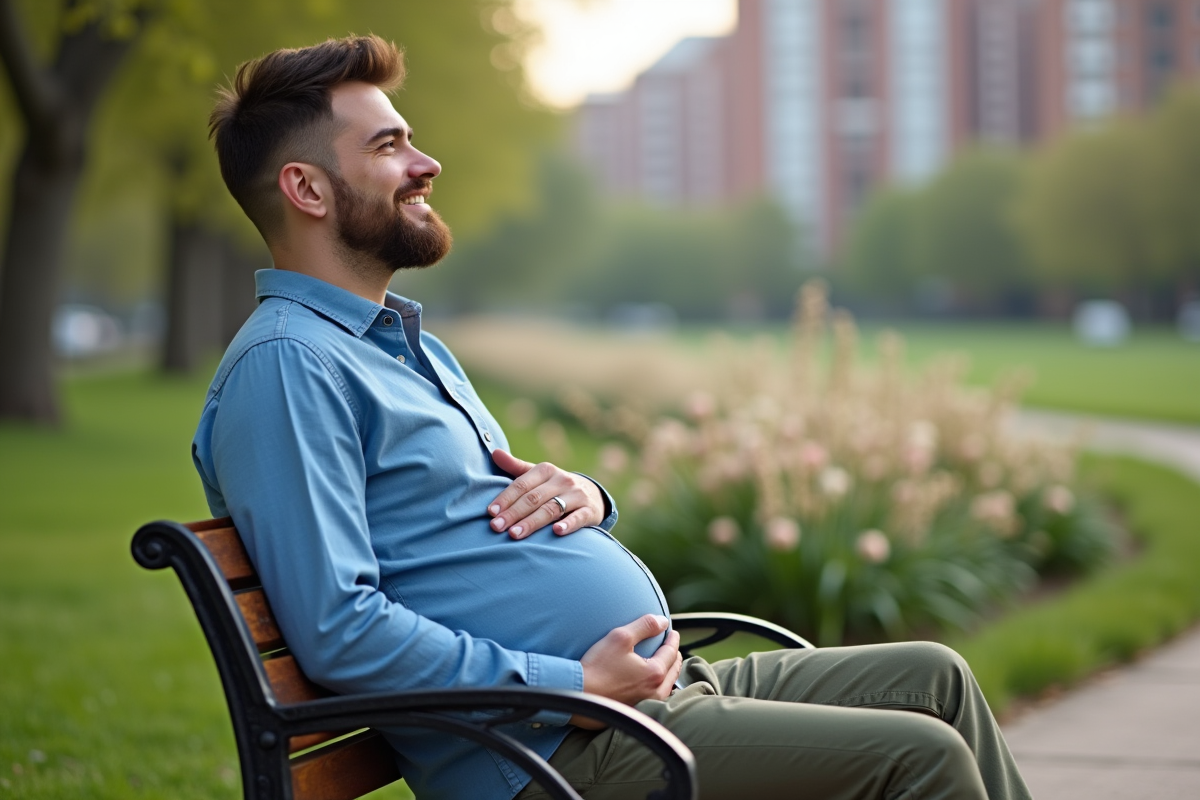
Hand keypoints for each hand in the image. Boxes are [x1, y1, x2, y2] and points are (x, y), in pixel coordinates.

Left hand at [488, 450, 604, 538]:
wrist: (592, 494)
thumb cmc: (555, 486)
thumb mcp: (537, 475)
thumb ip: (515, 467)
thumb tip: (495, 453)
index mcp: (546, 470)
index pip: (522, 485)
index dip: (506, 498)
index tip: (491, 512)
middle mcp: (562, 480)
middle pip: (534, 498)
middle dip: (513, 513)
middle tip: (496, 527)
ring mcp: (577, 495)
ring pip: (551, 509)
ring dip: (532, 522)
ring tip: (515, 534)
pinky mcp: (589, 511)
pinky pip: (578, 517)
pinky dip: (568, 524)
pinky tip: (556, 531)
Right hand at [570, 614, 681, 729]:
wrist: (577, 694)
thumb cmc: (597, 667)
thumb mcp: (620, 637)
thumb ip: (644, 626)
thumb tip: (663, 621)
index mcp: (654, 673)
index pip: (670, 652)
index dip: (672, 640)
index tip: (672, 632)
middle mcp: (655, 692)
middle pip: (673, 671)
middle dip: (674, 656)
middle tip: (672, 646)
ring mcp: (646, 704)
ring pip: (667, 686)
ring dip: (668, 672)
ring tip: (666, 663)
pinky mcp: (636, 712)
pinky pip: (656, 697)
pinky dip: (659, 686)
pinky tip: (652, 682)